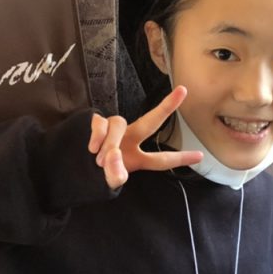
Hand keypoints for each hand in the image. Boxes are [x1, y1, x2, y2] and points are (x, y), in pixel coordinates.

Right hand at [87, 86, 202, 188]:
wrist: (71, 168)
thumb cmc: (93, 174)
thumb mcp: (108, 181)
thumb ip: (114, 175)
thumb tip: (114, 159)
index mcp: (136, 157)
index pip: (160, 158)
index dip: (179, 158)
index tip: (201, 156)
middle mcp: (129, 140)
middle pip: (150, 122)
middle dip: (166, 107)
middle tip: (183, 92)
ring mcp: (113, 130)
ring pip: (118, 124)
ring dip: (110, 143)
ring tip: (100, 159)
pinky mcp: (96, 123)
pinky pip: (100, 124)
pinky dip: (98, 137)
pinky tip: (92, 148)